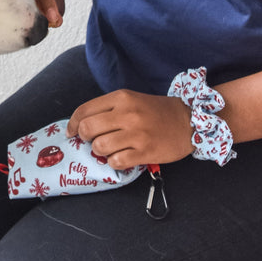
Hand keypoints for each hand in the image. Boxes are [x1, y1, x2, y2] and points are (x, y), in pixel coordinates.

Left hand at [66, 90, 193, 168]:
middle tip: (92, 141)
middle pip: (87, 129)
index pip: (84, 110)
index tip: (71, 132)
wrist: (190, 121)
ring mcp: (136, 133)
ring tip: (110, 149)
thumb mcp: (132, 100)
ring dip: (100, 151)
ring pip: (99, 147)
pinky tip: (121, 157)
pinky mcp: (145, 151)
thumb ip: (109, 108)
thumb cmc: (158, 111)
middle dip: (84, 138)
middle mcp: (127, 114)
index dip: (72, 124)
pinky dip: (114, 162)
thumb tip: (82, 124)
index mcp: (122, 98)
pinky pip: (116, 161)